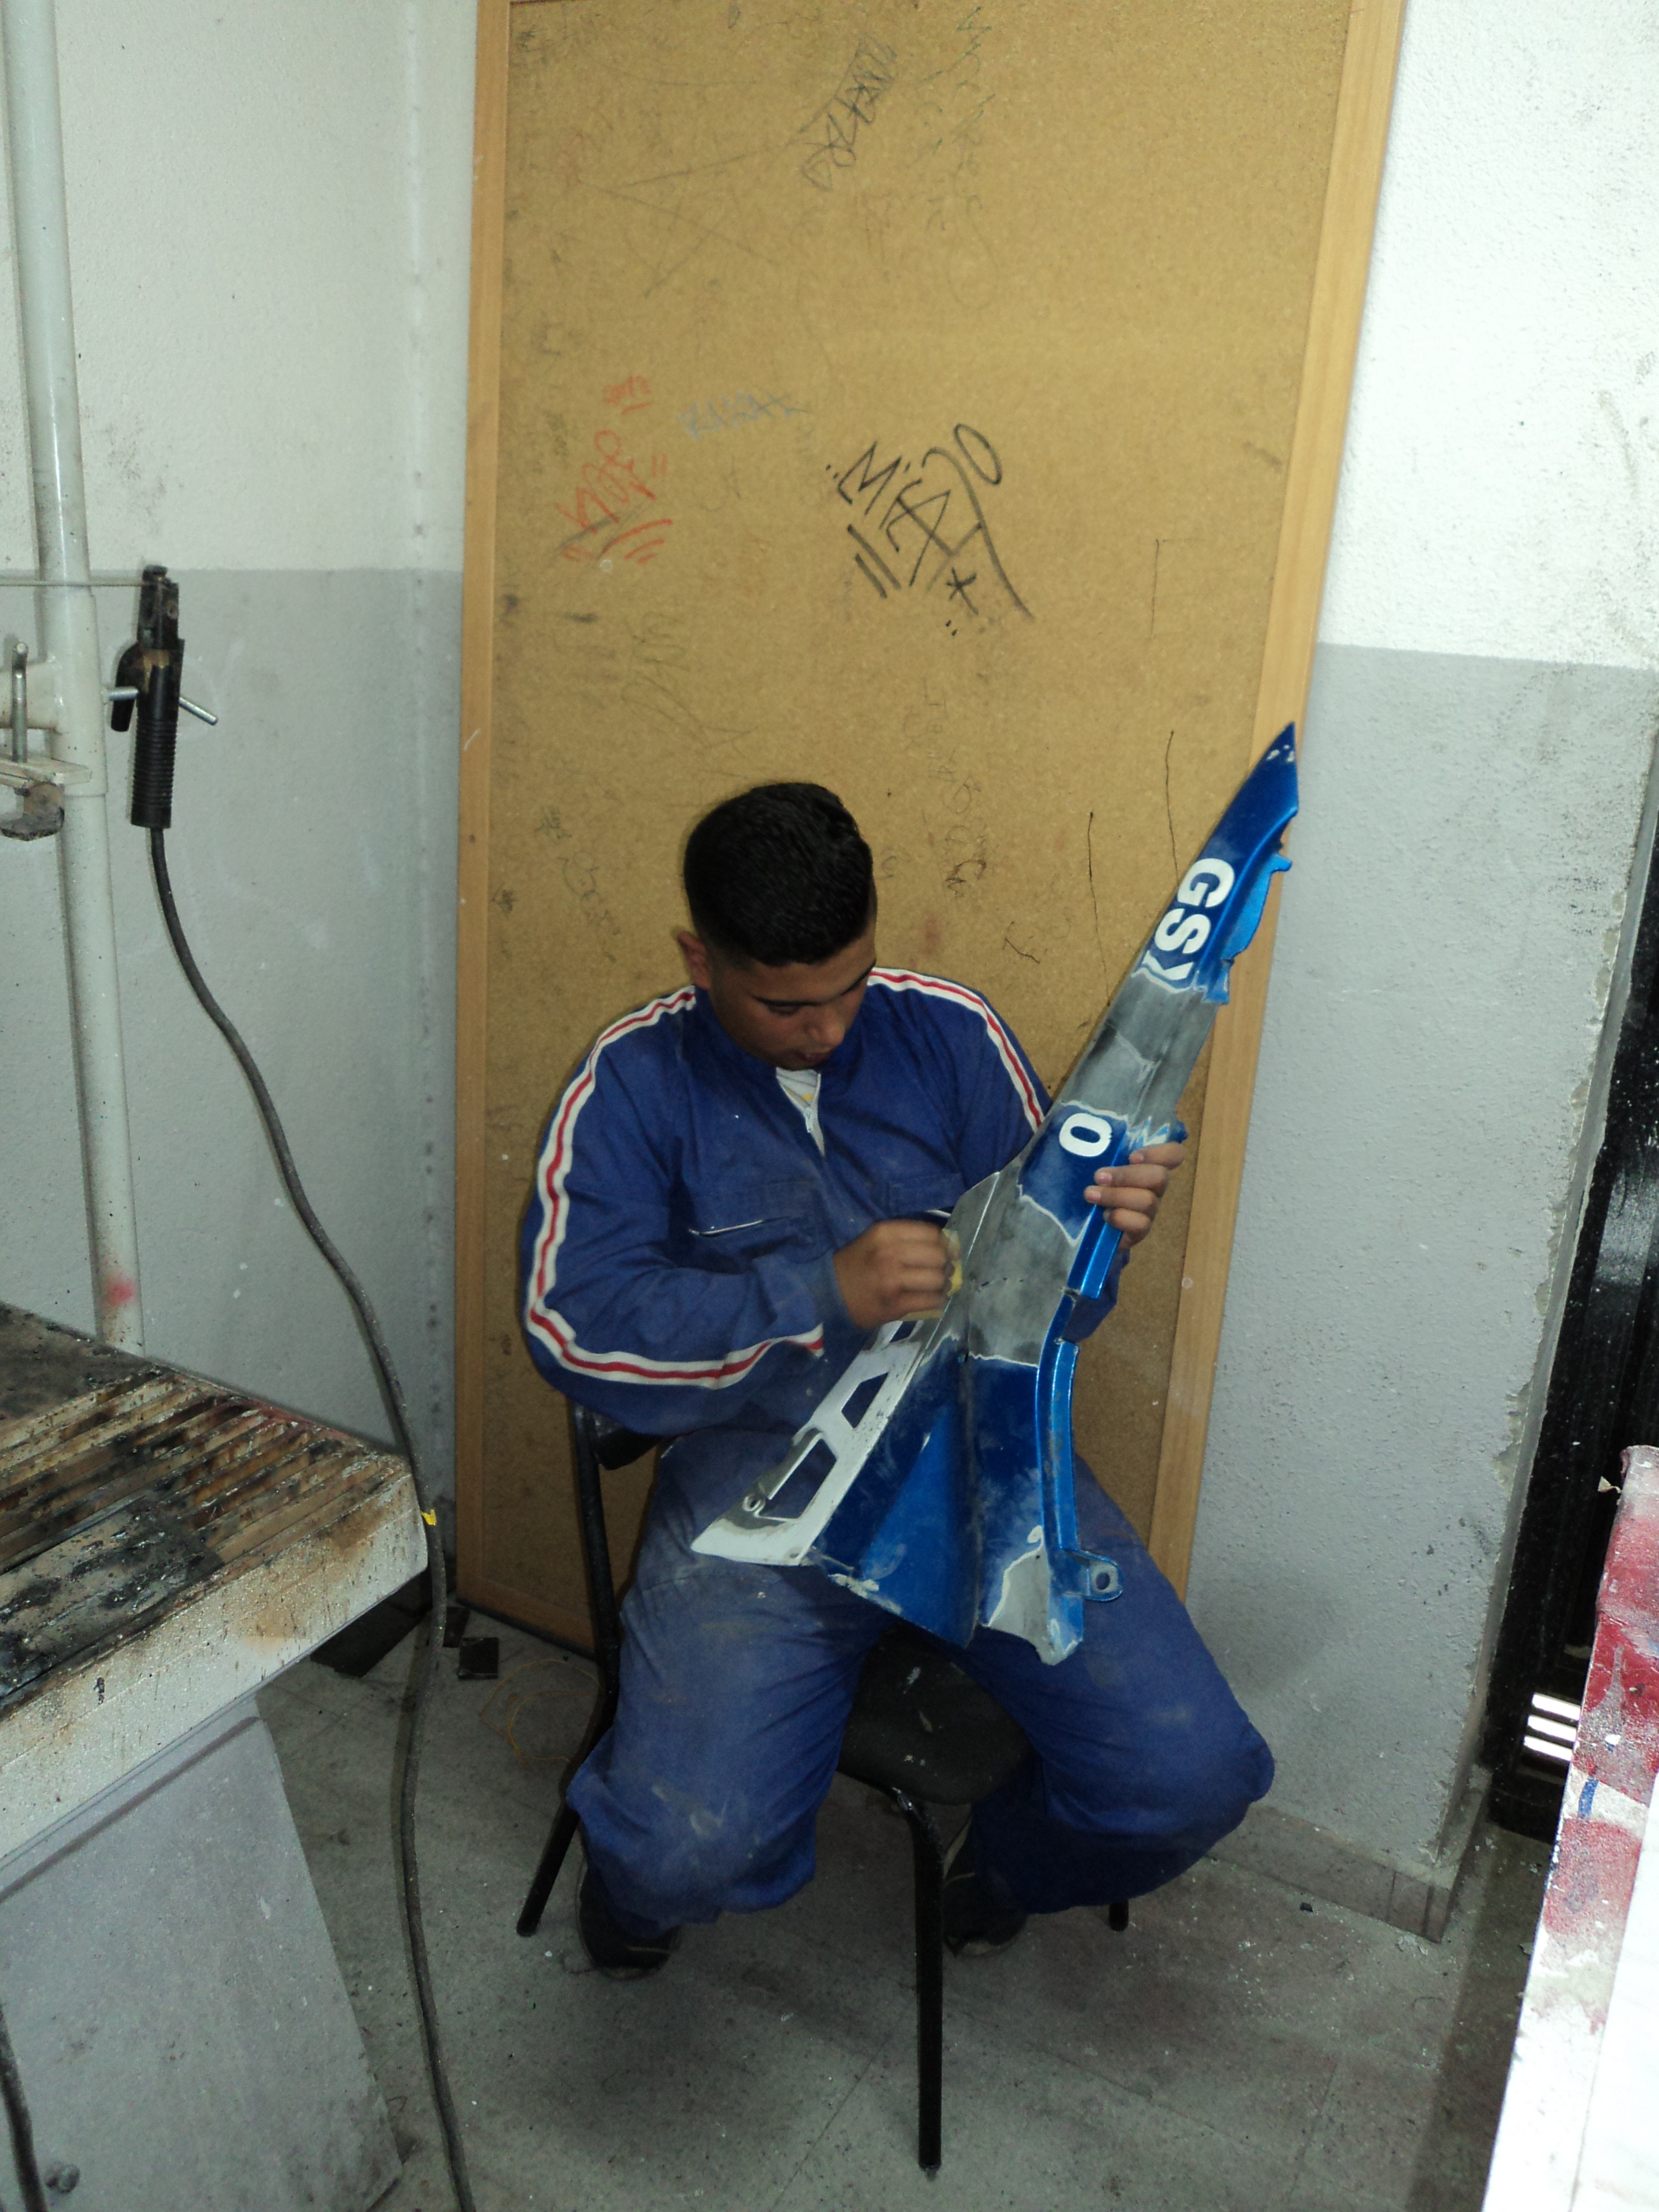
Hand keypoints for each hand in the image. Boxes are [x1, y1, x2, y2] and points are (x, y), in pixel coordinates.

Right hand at [833, 1219, 950, 1331]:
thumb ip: (904, 1238)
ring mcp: (893, 1280)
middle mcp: (890, 1253)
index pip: (931, 1233)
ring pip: (938, 1279)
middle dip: (945, 1264)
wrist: (828, 1294)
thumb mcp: (873, 1239)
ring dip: (942, 1284)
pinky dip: (937, 1301)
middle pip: (938, 1256)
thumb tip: (944, 1244)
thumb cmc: (854, 1265)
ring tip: (939, 1286)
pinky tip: (933, 1299)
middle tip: (943, 1270)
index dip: (943, 1243)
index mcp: (885, 1233)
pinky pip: (930, 1301)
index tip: (944, 1251)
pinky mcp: (895, 1305)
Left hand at [1085, 1140, 1184, 1246]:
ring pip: (1147, 1200)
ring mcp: (1149, 1210)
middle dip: (1127, 1175)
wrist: (1086, 1225)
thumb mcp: (1092, 1163)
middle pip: (1160, 1177)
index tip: (1132, 1156)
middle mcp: (1154, 1187)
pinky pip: (1140, 1224)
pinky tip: (1103, 1216)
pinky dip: (1120, 1218)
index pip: (1173, 1154)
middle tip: (1099, 1176)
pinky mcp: (1141, 1231)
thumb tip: (1069, 1126)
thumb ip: (1094, 1148)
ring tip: (1090, 1194)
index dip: (1160, 1153)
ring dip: (1115, 1196)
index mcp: (1148, 1166)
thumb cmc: (1091, 1185)